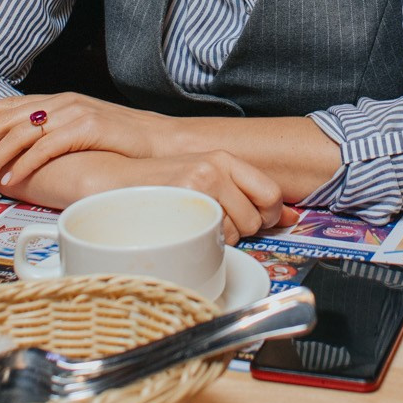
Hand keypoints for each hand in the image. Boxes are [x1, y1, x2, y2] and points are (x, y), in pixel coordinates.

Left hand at [0, 93, 175, 189]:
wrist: (160, 141)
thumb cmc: (120, 141)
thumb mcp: (81, 131)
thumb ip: (53, 134)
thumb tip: (22, 152)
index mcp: (57, 101)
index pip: (8, 106)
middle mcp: (62, 102)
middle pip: (8, 118)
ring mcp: (74, 112)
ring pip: (22, 133)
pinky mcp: (87, 127)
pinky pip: (47, 146)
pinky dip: (26, 162)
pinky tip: (13, 177)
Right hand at [82, 151, 294, 242]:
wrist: (112, 184)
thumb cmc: (157, 188)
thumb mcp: (203, 180)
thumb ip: (243, 193)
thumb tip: (290, 216)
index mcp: (223, 158)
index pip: (272, 192)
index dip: (270, 216)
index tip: (259, 222)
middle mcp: (216, 167)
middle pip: (257, 218)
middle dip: (242, 231)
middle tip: (213, 226)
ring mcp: (201, 183)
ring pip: (238, 231)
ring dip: (222, 239)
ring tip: (196, 227)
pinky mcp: (188, 200)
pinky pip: (216, 237)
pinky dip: (207, 244)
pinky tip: (188, 234)